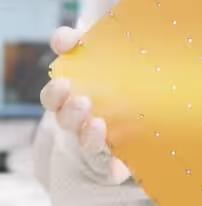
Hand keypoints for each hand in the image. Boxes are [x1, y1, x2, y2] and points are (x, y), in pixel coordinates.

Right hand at [40, 26, 130, 183]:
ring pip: (85, 142)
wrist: (142, 111)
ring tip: (98, 124)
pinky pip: (110, 169)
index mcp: (72, 98)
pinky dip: (111, 169)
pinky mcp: (115, 160)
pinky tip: (116, 168)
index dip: (55, 92)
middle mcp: (80, 121)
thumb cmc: (117, 77)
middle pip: (65, 120)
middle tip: (82, 101)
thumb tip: (67, 36)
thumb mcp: (102, 55)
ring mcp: (97, 141)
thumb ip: (81, 42)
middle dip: (70, 112)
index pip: (54, 96)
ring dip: (88, 134)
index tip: (64, 82)